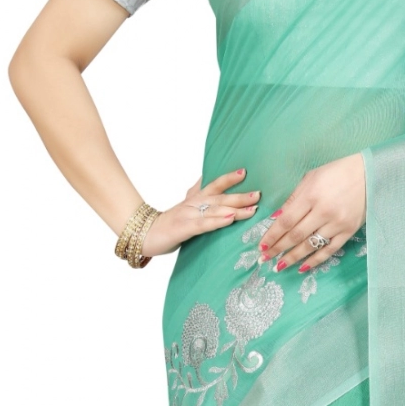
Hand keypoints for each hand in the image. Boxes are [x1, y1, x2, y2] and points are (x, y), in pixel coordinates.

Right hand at [141, 169, 260, 257]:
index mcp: (195, 198)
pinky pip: (204, 224)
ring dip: (236, 208)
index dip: (229, 178)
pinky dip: (218, 221)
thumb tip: (208, 180)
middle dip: (241, 195)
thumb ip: (199, 194)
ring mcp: (189, 214)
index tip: (245, 171)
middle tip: (260, 193)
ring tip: (253, 207)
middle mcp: (194, 203)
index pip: (215, 184)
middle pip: (221, 197)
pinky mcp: (184, 228)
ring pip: (216, 209)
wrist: (144, 233)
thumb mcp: (186, 206)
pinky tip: (231, 218)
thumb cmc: (169, 222)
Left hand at [256, 153, 365, 272]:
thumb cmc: (336, 172)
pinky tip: (303, 267)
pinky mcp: (349, 231)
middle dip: (278, 249)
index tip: (261, 245)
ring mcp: (337, 223)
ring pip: (310, 245)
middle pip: (295, 235)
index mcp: (311, 196)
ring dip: (293, 258)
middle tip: (265, 258)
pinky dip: (315, 260)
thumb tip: (276, 218)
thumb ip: (293, 199)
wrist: (369, 174)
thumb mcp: (311, 178)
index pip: (286, 221)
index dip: (272, 235)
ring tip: (279, 266)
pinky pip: (329, 250)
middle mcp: (323, 212)